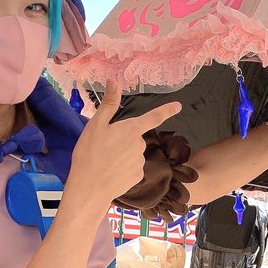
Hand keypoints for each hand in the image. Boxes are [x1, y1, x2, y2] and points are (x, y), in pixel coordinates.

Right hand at [66, 80, 181, 213]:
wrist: (89, 187)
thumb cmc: (89, 153)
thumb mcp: (96, 125)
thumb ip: (109, 104)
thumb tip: (114, 81)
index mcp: (131, 130)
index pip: (154, 117)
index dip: (167, 110)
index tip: (178, 106)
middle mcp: (140, 145)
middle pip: (135, 138)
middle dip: (123, 141)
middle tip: (104, 148)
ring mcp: (140, 162)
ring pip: (133, 154)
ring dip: (123, 156)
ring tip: (105, 161)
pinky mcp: (138, 177)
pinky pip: (132, 168)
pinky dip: (124, 169)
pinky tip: (111, 173)